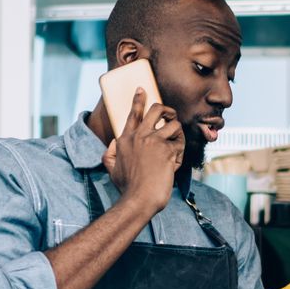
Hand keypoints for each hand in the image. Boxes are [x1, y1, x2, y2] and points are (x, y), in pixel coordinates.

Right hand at [103, 90, 181, 215]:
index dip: (138, 99)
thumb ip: (109, 153)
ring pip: (174, 125)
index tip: (141, 89)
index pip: (133, 113)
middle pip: (157, 109)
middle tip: (170, 116)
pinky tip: (174, 165)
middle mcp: (139, 136)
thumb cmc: (127, 187)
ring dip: (178, 135)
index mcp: (125, 139)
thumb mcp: (111, 169)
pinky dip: (180, 154)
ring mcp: (154, 141)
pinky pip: (180, 144)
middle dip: (167, 110)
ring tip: (176, 147)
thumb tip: (112, 143)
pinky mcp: (168, 149)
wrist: (139, 199)